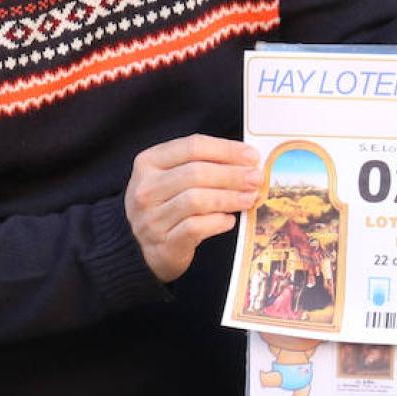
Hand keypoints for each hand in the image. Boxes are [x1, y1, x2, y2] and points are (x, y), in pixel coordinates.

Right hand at [126, 135, 260, 282]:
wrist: (139, 249)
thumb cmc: (164, 205)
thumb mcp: (171, 177)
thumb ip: (201, 165)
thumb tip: (246, 161)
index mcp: (148, 162)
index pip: (192, 146)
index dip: (226, 149)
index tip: (251, 156)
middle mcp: (145, 188)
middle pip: (196, 172)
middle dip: (232, 174)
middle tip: (256, 178)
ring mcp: (151, 218)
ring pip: (197, 200)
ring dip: (229, 197)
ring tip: (250, 198)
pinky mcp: (163, 244)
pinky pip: (196, 228)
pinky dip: (218, 222)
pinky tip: (229, 220)